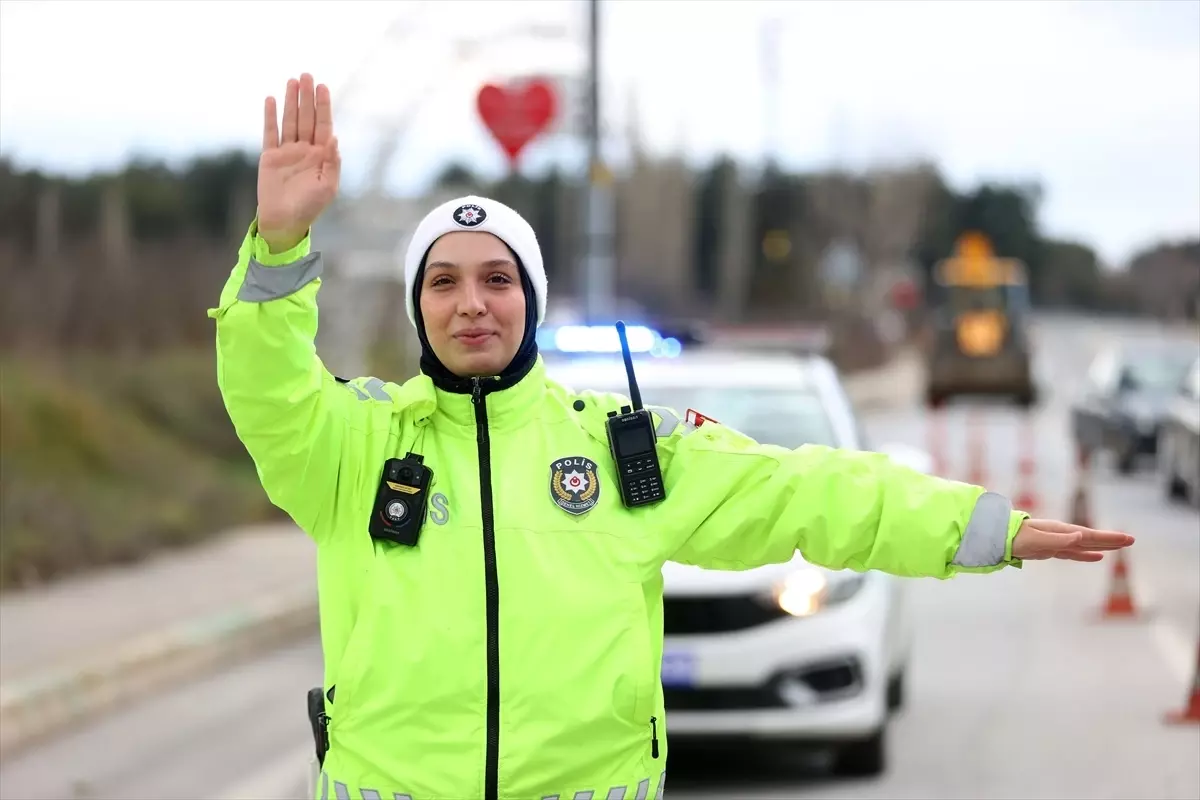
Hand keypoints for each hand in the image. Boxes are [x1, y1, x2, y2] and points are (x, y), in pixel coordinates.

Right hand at [258, 73, 340, 252]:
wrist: (284, 222)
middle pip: (307, 118)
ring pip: (290, 120)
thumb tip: (334, 138)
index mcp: (321, 156)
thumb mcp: (328, 187)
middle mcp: (305, 150)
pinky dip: (270, 116)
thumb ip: (332, 162)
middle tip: (307, 75)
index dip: (323, 107)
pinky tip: (271, 100)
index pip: (323, 126)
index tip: (323, 88)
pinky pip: (270, 132)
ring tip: (292, 81)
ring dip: (291, 101)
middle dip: (307, 97)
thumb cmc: (310, 207)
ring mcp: (287, 152)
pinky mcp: (269, 157)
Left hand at [1011, 518, 1134, 561]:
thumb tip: (1080, 536)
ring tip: (1120, 547)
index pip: (1090, 535)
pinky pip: (1075, 553)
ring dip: (1103, 546)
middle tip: (1132, 540)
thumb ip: (1058, 540)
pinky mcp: (1053, 550)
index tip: (1127, 538)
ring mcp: (1059, 542)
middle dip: (1111, 540)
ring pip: (1086, 545)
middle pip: (1092, 538)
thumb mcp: (1036, 540)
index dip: (1109, 538)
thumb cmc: (1016, 537)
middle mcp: (1063, 535)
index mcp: (1062, 531)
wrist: (1000, 537)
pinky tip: (1098, 557)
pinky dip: (1087, 555)